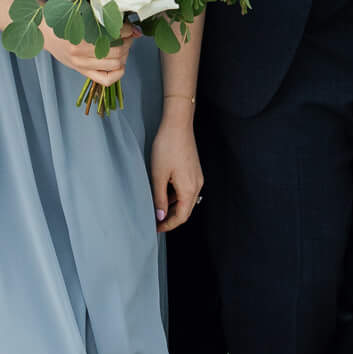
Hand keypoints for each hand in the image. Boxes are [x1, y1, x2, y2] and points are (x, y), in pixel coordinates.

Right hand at [42, 22, 132, 88]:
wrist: (46, 33)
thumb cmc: (66, 22)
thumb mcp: (84, 17)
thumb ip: (106, 22)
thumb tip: (134, 29)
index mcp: (82, 32)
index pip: (114, 33)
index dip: (127, 30)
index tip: (130, 28)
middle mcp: (81, 50)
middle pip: (117, 50)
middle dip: (127, 43)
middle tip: (128, 37)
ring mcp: (81, 63)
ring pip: (115, 63)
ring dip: (124, 55)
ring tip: (123, 48)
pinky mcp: (82, 72)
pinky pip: (106, 79)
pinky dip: (118, 73)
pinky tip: (120, 65)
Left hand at [150, 107, 202, 231]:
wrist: (178, 125)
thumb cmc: (167, 147)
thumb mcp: (158, 175)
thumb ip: (159, 198)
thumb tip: (160, 216)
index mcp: (189, 189)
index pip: (181, 217)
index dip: (168, 225)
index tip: (155, 229)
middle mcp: (197, 185)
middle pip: (185, 210)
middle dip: (170, 218)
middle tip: (155, 222)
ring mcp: (197, 177)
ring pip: (186, 200)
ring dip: (172, 206)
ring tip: (156, 207)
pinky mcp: (194, 170)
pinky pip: (186, 189)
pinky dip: (175, 195)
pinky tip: (163, 192)